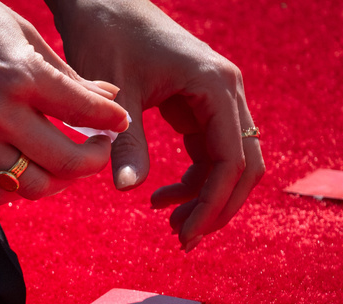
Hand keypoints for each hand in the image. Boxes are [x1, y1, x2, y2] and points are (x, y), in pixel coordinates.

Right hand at [0, 0, 130, 202]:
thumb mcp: (23, 33)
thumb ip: (66, 72)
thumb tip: (109, 97)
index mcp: (23, 73)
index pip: (87, 113)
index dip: (112, 123)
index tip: (117, 123)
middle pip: (66, 162)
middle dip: (92, 161)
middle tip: (95, 150)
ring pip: (31, 185)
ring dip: (57, 182)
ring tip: (62, 167)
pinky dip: (16, 189)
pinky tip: (23, 172)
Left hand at [49, 0, 265, 249]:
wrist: (100, 1)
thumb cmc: (103, 37)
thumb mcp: (112, 95)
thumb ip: (124, 143)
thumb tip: (129, 191)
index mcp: (214, 85)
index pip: (231, 159)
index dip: (212, 203)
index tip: (184, 235)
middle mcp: (226, 90)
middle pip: (243, 163)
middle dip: (218, 206)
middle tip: (182, 240)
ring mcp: (216, 95)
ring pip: (230, 160)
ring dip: (206, 196)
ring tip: (170, 225)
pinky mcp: (200, 102)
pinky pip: (210, 150)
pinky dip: (194, 179)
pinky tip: (160, 198)